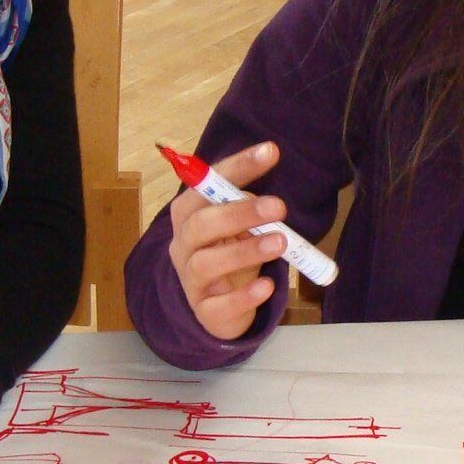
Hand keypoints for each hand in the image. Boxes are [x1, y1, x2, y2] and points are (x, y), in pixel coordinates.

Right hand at [166, 141, 288, 340]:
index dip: (237, 167)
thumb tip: (270, 171)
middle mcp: (182, 244)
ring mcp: (191, 280)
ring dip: (245, 251)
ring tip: (280, 243)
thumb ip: (246, 200)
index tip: (270, 151)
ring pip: (207, 264)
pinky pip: (220, 305)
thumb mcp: (236, 224)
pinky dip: (244, 295)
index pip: (205, 184)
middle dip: (240, 213)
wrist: (216, 306)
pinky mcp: (205, 312)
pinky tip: (267, 286)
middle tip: (279, 207)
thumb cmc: (228, 253)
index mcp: (188, 214)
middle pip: (201, 225)